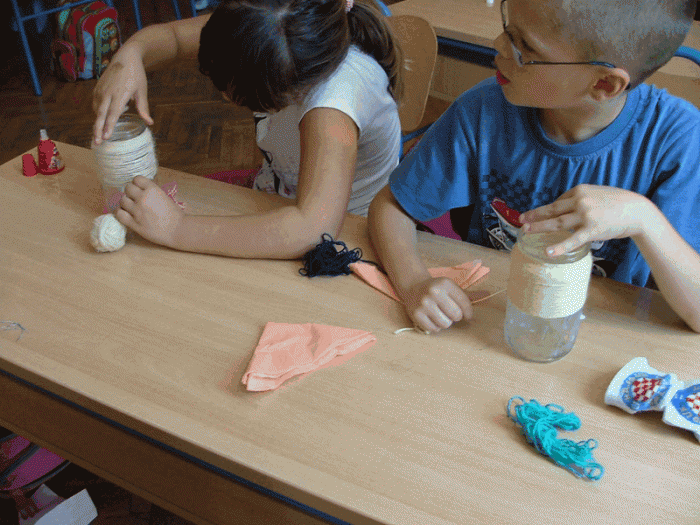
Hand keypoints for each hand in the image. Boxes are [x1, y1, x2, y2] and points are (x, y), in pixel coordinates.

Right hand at [92, 45, 153, 144]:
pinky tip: (100, 121)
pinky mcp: (97, 89)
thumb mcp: (142, 91)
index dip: (109, 126)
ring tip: (97, 137)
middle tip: (96, 143)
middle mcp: (108, 93)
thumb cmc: (136, 75)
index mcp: (120, 94)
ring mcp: (101, 90)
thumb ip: (143, 108)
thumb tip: (150, 123)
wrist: (125, 57)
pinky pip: (96, 104)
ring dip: (96, 124)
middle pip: (101, 115)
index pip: (113, 113)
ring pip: (97, 111)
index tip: (105, 137)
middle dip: (97, 130)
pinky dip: (97, 114)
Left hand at [115, 176, 183, 246]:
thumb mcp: (165, 197)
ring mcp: (137, 211)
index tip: (139, 189)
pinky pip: (119, 214)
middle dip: (130, 193)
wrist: (179, 230)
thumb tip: (140, 190)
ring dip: (125, 203)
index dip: (137, 184)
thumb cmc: (175, 214)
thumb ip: (152, 192)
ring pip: (122, 200)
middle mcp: (143, 198)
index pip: (136, 179)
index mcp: (153, 189)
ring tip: (130, 207)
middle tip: (134, 199)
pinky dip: (120, 212)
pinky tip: (124, 214)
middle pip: (127, 188)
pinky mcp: (134, 223)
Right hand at [401, 277, 472, 332]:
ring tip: (440, 314)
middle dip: (455, 316)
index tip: (467, 315)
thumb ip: (469, 294)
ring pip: (445, 324)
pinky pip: (434, 329)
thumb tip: (488, 294)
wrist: (412, 287)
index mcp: (445, 283)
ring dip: (445, 322)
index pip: (465, 303)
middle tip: (449, 311)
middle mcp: (434, 292)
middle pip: (456, 315)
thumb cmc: (437, 289)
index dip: (468, 312)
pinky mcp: (416, 314)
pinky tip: (432, 318)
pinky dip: (435, 326)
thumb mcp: (452, 288)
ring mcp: (424, 304)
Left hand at [519, 184, 650, 255]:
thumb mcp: (597, 194)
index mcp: (580, 190)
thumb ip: (581, 198)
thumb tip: (566, 207)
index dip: (549, 210)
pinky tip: (549, 252)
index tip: (538, 214)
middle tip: (521, 220)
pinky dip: (560, 247)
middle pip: (552, 210)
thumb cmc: (618, 203)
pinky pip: (572, 240)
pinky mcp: (592, 230)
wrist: (638, 211)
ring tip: (526, 231)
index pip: (559, 201)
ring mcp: (585, 216)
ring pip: (557, 223)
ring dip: (539, 227)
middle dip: (535, 215)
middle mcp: (580, 201)